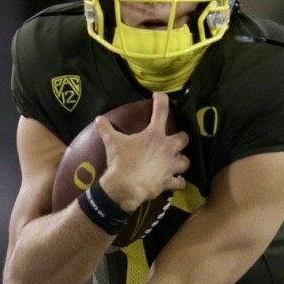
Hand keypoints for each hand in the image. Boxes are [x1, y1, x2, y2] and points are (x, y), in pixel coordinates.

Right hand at [97, 93, 188, 211]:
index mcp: (154, 135)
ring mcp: (170, 166)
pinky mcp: (168, 182)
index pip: (161, 111)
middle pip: (184, 138)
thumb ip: (106, 129)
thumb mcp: (112, 142)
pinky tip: (177, 181)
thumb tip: (98, 119)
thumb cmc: (120, 162)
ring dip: (181, 161)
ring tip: (177, 162)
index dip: (162, 100)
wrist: (124, 187)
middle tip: (174, 140)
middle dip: (181, 138)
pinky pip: (180, 183)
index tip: (160, 96)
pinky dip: (179, 182)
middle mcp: (167, 148)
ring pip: (185, 162)